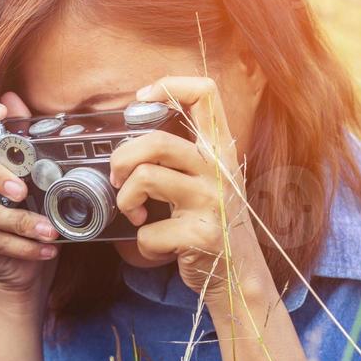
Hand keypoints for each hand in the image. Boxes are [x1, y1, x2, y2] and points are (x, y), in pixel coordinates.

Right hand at [0, 92, 59, 295]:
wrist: (30, 261)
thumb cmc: (35, 210)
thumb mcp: (40, 174)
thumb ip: (29, 138)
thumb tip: (13, 96)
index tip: (0, 113)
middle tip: (21, 190)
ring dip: (18, 221)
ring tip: (49, 230)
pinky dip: (22, 246)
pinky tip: (46, 248)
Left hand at [109, 77, 271, 304]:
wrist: (240, 275)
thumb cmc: (214, 223)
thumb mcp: (210, 180)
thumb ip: (184, 156)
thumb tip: (132, 141)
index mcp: (220, 150)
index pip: (205, 93)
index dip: (168, 86)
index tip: (142, 100)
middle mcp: (219, 170)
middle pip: (155, 140)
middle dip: (122, 159)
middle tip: (120, 179)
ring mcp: (211, 202)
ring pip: (145, 178)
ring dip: (126, 200)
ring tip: (135, 213)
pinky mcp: (200, 234)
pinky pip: (149, 231)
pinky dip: (143, 243)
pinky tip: (157, 246)